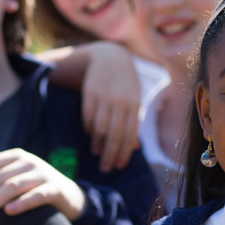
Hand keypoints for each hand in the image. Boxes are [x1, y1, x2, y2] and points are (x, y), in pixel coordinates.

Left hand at [0, 149, 85, 220]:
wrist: (69, 196)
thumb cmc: (35, 186)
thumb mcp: (17, 173)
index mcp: (16, 156)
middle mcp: (29, 162)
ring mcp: (43, 174)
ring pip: (13, 186)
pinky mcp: (55, 189)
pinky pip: (37, 196)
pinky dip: (22, 203)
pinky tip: (8, 212)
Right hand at [81, 42, 141, 171]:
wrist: (110, 56)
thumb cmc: (125, 82)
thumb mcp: (134, 99)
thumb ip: (134, 122)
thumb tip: (136, 148)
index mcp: (134, 104)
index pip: (130, 134)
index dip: (124, 153)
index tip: (119, 166)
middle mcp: (120, 102)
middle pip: (115, 134)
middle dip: (110, 154)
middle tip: (105, 168)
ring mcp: (105, 97)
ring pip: (100, 127)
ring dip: (98, 143)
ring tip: (96, 153)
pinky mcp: (90, 92)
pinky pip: (88, 116)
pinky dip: (89, 129)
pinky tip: (90, 136)